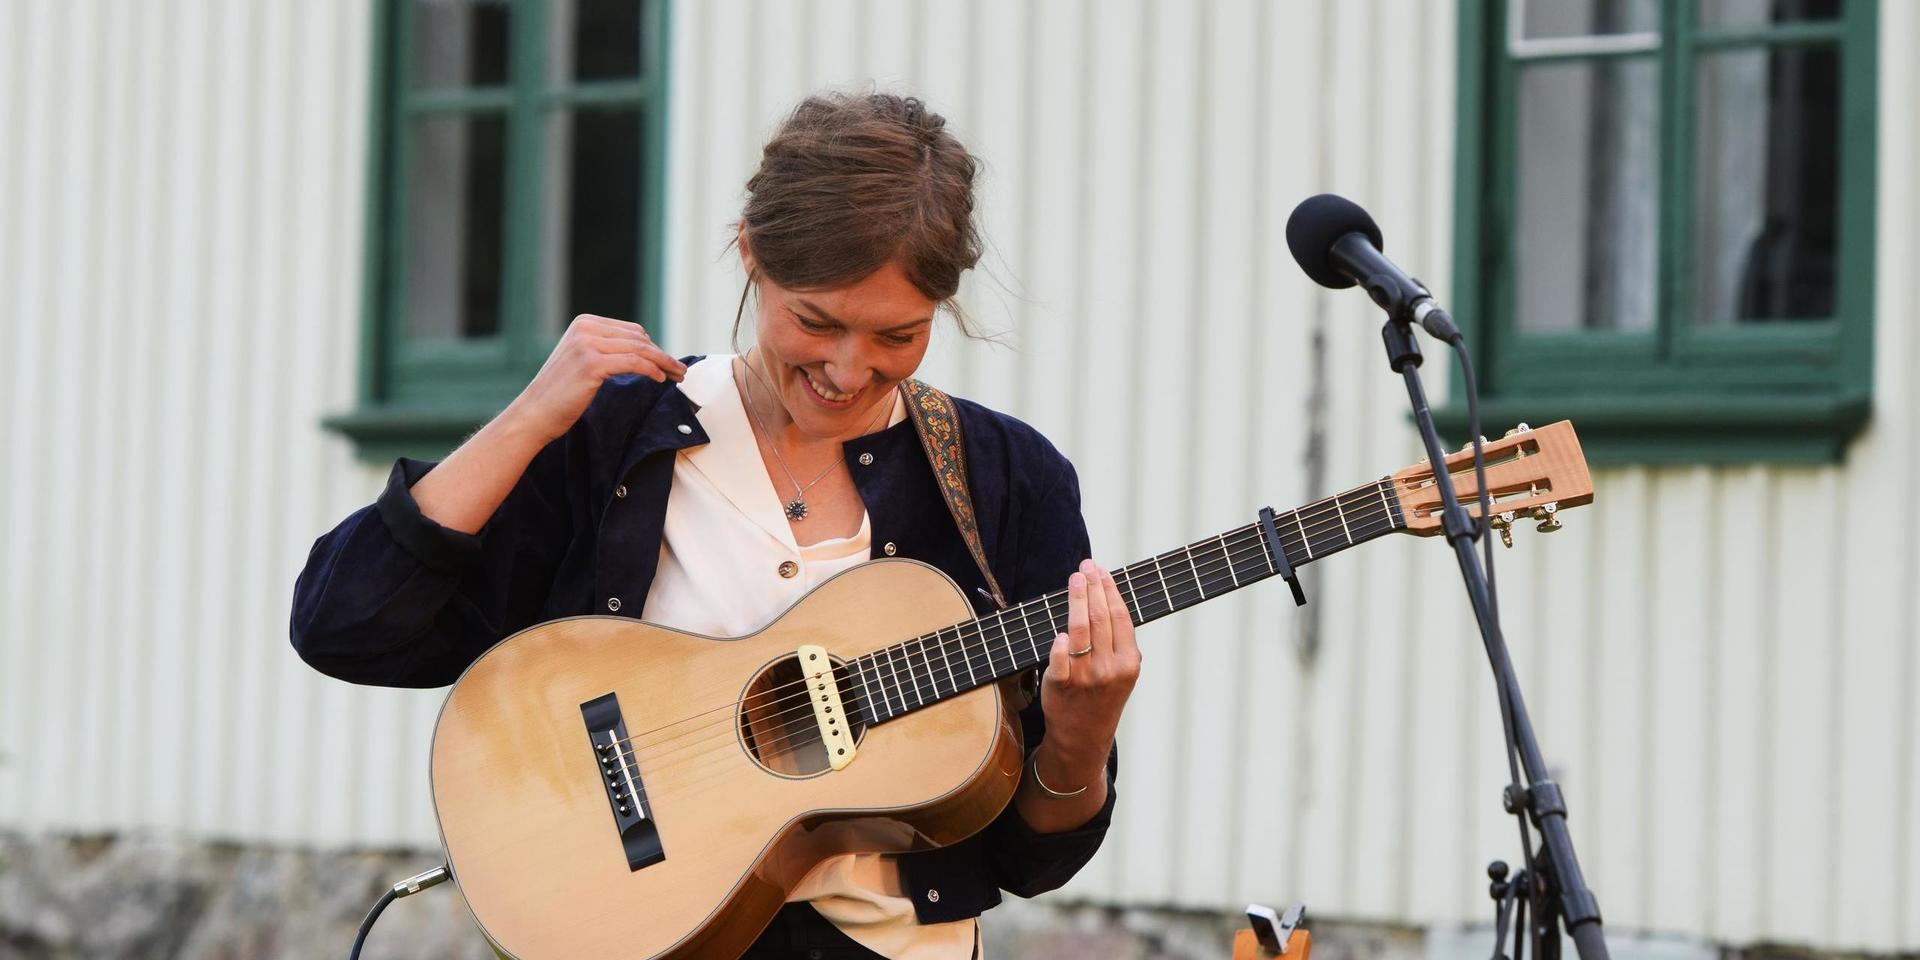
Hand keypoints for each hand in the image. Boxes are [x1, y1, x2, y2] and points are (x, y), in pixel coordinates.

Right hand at [503, 314, 686, 444]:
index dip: (653, 347)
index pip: (631, 331)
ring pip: (640, 349)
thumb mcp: (581, 361)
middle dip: (662, 355)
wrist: (534, 413)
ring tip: (677, 375)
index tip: (668, 362)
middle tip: (679, 370)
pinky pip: (634, 362)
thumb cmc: (560, 394)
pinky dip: (652, 370)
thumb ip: (605, 350)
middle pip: (638, 338)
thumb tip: (643, 351)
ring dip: (663, 363)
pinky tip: (659, 379)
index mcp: (584, 323)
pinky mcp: (591, 363)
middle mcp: (585, 328)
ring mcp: (587, 344)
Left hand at [1038, 560, 1141, 768]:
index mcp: (1129, 663)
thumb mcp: (1121, 673)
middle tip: (1085, 566)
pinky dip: (1060, 645)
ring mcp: (1085, 678)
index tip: (1100, 570)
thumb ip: (1117, 641)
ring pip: (1080, 630)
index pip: (1120, 617)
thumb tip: (1105, 596)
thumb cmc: (1101, 698)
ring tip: (1074, 580)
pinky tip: (1060, 631)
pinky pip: (1060, 660)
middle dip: (1093, 587)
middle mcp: (1109, 669)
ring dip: (1077, 600)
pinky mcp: (1061, 686)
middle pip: (1101, 618)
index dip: (1109, 590)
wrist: (1082, 738)